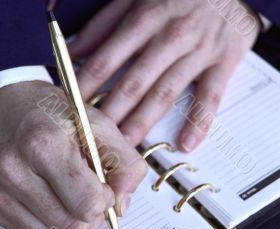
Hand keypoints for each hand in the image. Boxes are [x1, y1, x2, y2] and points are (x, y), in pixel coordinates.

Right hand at [0, 81, 146, 228]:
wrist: (2, 105)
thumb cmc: (48, 112)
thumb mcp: (96, 123)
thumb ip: (124, 163)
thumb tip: (122, 206)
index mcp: (43, 144)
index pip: (87, 203)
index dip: (106, 199)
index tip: (103, 185)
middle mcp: (13, 169)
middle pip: (72, 227)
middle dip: (91, 215)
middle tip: (89, 193)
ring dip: (71, 221)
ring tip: (68, 192)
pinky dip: (50, 222)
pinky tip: (49, 196)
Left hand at [69, 0, 259, 150]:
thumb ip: (102, 25)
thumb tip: (73, 51)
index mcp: (144, 18)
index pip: (105, 59)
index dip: (85, 85)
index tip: (72, 106)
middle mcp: (170, 36)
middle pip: (134, 82)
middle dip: (111, 112)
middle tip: (94, 136)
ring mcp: (198, 50)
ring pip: (165, 93)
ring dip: (144, 121)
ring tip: (126, 145)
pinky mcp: (223, 62)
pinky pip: (211, 96)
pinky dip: (199, 121)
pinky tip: (186, 144)